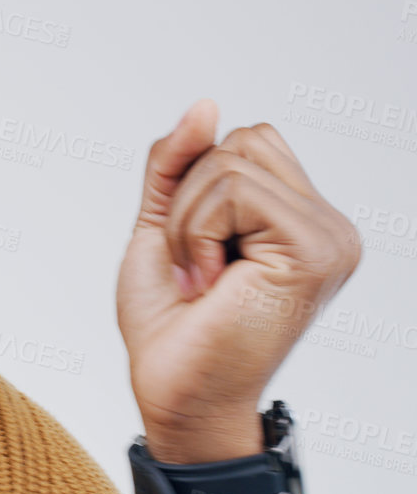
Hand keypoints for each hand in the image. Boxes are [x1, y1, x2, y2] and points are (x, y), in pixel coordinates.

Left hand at [116, 99, 360, 464]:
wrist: (174, 390)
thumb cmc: (170, 325)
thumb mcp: (161, 225)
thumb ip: (179, 164)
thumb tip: (205, 103)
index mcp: (302, 219)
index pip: (247, 142)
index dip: (194, 184)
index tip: (192, 251)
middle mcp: (329, 225)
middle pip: (242, 141)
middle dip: (188, 199)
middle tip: (193, 267)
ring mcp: (331, 237)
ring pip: (233, 159)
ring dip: (187, 221)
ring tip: (201, 278)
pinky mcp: (316, 249)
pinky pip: (234, 190)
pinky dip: (196, 233)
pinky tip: (210, 283)